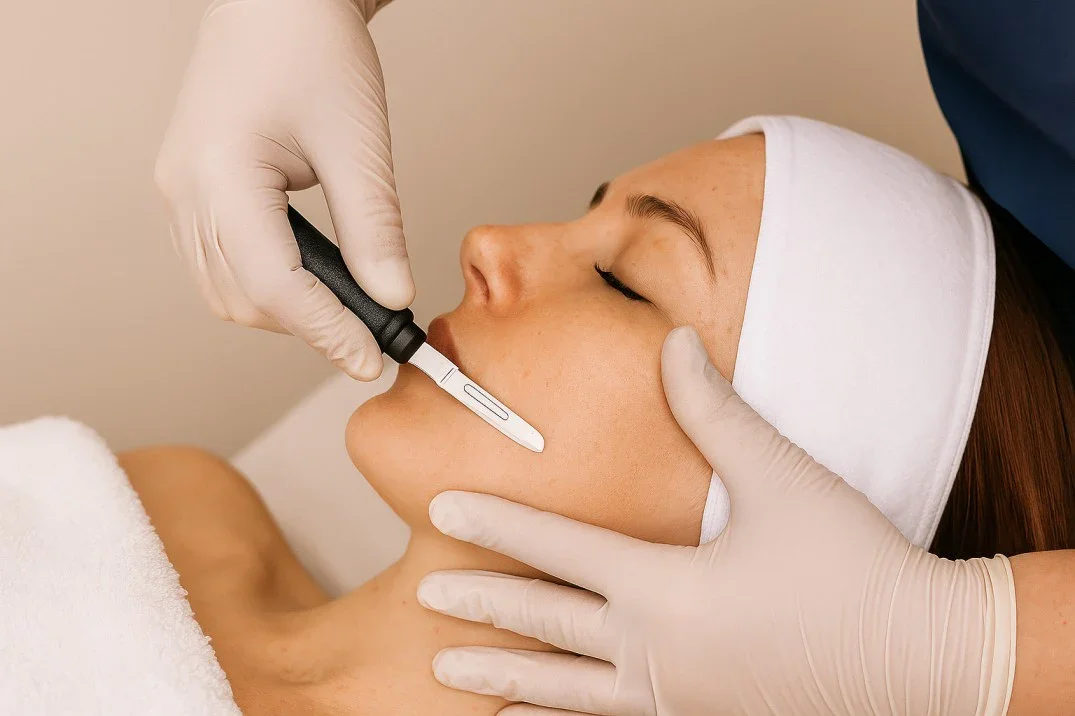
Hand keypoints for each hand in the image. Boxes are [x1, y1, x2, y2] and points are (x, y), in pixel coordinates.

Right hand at [155, 0, 408, 379]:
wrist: (276, 0)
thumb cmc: (313, 48)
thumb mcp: (358, 144)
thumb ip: (375, 229)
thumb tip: (392, 299)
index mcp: (221, 176)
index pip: (274, 288)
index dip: (327, 333)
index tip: (372, 360)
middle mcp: (186, 191)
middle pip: (243, 300)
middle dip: (308, 327)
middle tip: (371, 337)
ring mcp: (180, 192)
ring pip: (225, 291)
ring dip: (285, 313)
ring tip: (346, 313)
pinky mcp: (191, 189)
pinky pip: (219, 263)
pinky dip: (265, 286)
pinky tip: (310, 282)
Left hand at [417, 327, 1016, 714]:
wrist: (924, 659)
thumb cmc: (854, 568)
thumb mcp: (781, 478)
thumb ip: (715, 412)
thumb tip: (674, 344)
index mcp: (665, 589)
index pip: (556, 547)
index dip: (494, 522)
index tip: (439, 509)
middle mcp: (654, 651)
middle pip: (545, 622)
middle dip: (479, 605)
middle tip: (424, 593)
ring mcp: (673, 698)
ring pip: (563, 689)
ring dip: (504, 675)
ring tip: (450, 671)